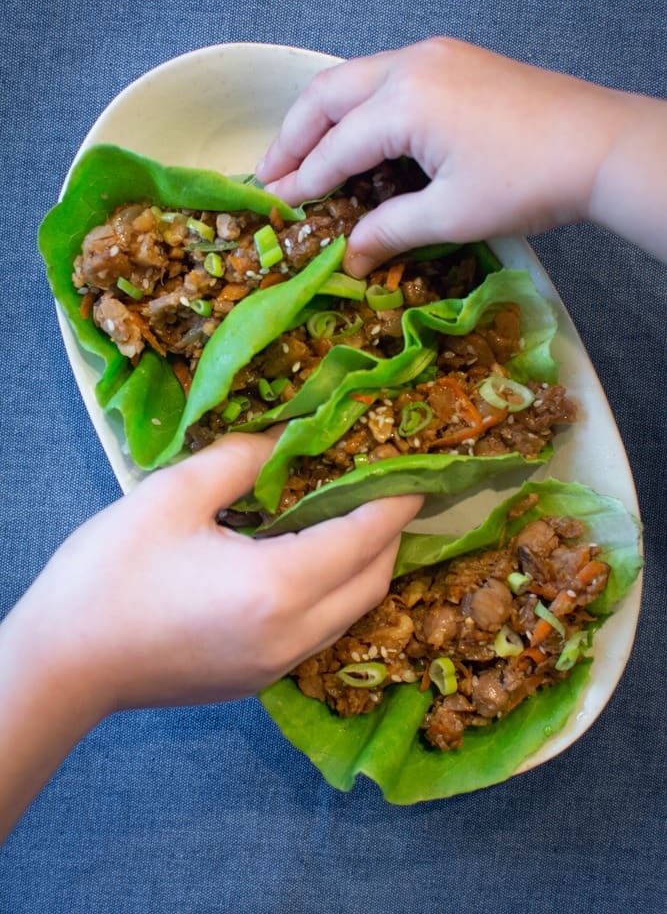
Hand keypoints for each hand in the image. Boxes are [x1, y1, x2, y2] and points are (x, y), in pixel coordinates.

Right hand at [19, 432, 422, 711]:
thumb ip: (240, 460)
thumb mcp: (172, 495)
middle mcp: (292, 635)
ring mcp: (278, 667)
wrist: (63, 663)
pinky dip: (335, 593)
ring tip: (350, 519)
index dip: (396, 501)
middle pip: (372, 582)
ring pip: (352, 613)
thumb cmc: (110, 573)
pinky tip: (310, 561)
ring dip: (364, 566)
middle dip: (388, 534)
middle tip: (381, 488)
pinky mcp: (259, 680)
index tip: (416, 472)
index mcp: (276, 586)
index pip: (364, 538)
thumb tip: (284, 441)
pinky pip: (322, 631)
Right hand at [257, 37, 666, 269]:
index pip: (336, 146)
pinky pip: (385, 79)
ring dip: (322, 118)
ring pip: (354, 80)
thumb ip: (389, 230)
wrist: (600, 145)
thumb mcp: (451, 216)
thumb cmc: (528, 182)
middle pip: (327, 95)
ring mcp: (434, 56)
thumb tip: (347, 259)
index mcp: (405, 100)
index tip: (275, 206)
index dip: (303, 181)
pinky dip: (358, 109)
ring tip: (298, 157)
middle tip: (268, 176)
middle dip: (292, 136)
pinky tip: (354, 139)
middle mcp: (410, 65)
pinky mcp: (453, 61)